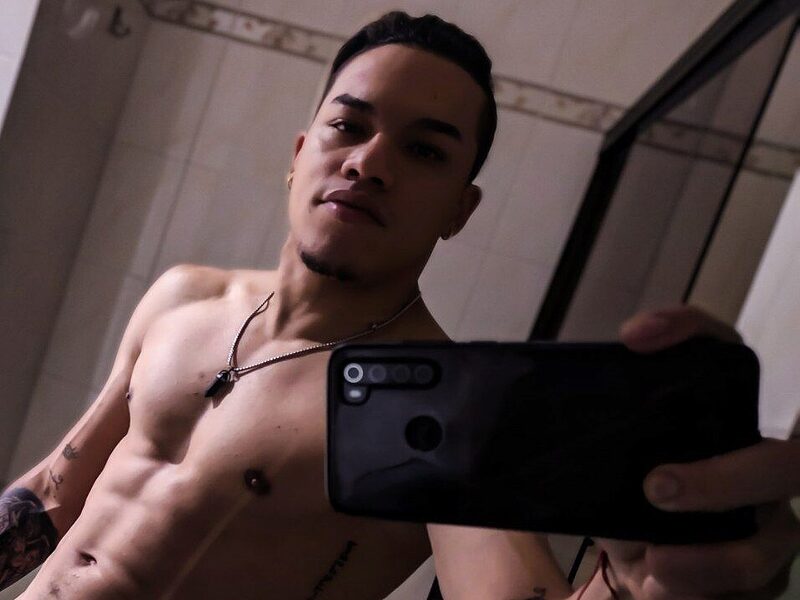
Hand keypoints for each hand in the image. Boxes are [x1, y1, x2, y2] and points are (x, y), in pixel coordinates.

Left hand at [593, 306, 799, 598]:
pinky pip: (750, 589)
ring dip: (709, 556)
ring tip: (656, 563)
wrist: (640, 572)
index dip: (689, 332)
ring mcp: (768, 524)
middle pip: (782, 459)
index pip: (721, 353)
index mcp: (719, 421)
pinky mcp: (762, 576)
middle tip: (657, 488)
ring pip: (767, 541)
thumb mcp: (606, 468)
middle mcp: (756, 462)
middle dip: (725, 478)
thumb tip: (551, 416)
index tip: (634, 337)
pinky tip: (663, 587)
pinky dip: (702, 589)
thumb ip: (599, 440)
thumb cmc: (631, 505)